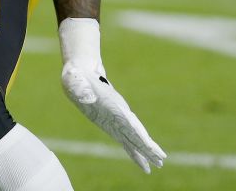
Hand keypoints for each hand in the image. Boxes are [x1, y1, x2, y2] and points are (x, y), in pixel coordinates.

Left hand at [59, 18, 165, 172]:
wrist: (82, 73)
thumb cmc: (76, 77)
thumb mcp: (74, 80)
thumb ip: (80, 89)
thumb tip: (87, 98)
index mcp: (113, 105)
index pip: (129, 122)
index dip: (138, 134)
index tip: (149, 145)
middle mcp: (119, 114)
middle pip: (137, 133)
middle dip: (148, 147)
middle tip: (161, 160)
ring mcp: (118, 119)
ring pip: (135, 138)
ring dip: (146, 151)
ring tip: (159, 163)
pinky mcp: (114, 124)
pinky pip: (127, 140)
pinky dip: (135, 152)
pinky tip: (143, 163)